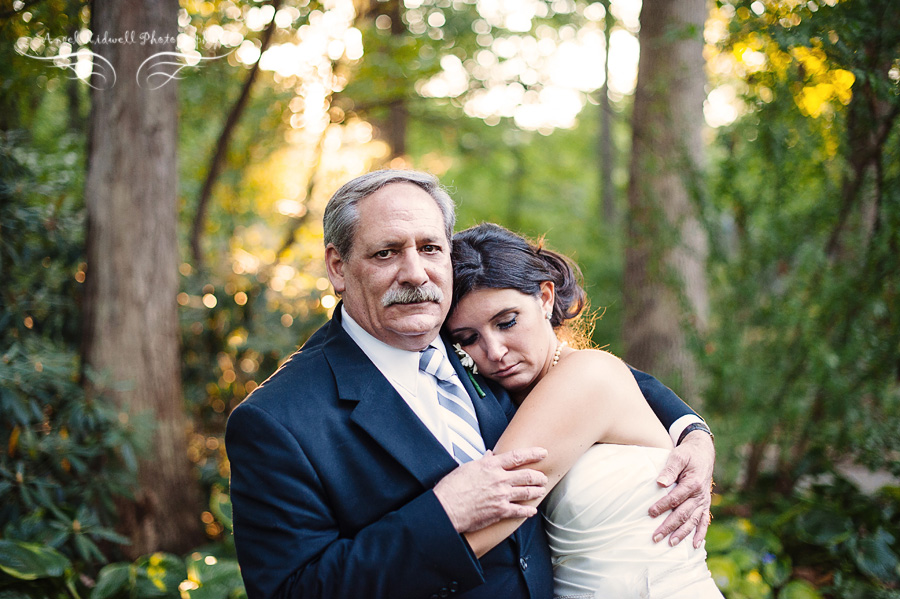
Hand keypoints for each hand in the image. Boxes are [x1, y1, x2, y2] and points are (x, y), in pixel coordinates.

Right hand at [434, 447, 548, 532]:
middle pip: (527, 475)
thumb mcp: (467, 468)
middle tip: (543, 477)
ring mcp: (502, 496)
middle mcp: (499, 480)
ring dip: (536, 491)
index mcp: (491, 466)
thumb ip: (483, 461)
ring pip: (527, 492)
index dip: (533, 453)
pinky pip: (520, 511)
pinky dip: (528, 511)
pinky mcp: (500, 512)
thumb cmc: (453, 487)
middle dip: (539, 476)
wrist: (447, 508)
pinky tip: (532, 511)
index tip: (543, 452)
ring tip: (541, 490)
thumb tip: (491, 455)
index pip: (517, 456)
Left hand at [649, 430, 714, 547]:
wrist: (703, 453)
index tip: (650, 513)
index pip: (676, 498)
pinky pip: (704, 521)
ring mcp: (703, 501)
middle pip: (683, 514)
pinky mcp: (705, 504)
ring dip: (682, 534)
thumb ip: (670, 470)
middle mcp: (700, 495)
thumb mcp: (678, 456)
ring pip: (693, 521)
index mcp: (693, 483)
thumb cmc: (687, 454)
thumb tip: (660, 483)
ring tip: (670, 543)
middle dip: (669, 526)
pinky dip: (701, 534)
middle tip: (655, 537)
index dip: (663, 506)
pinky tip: (696, 545)